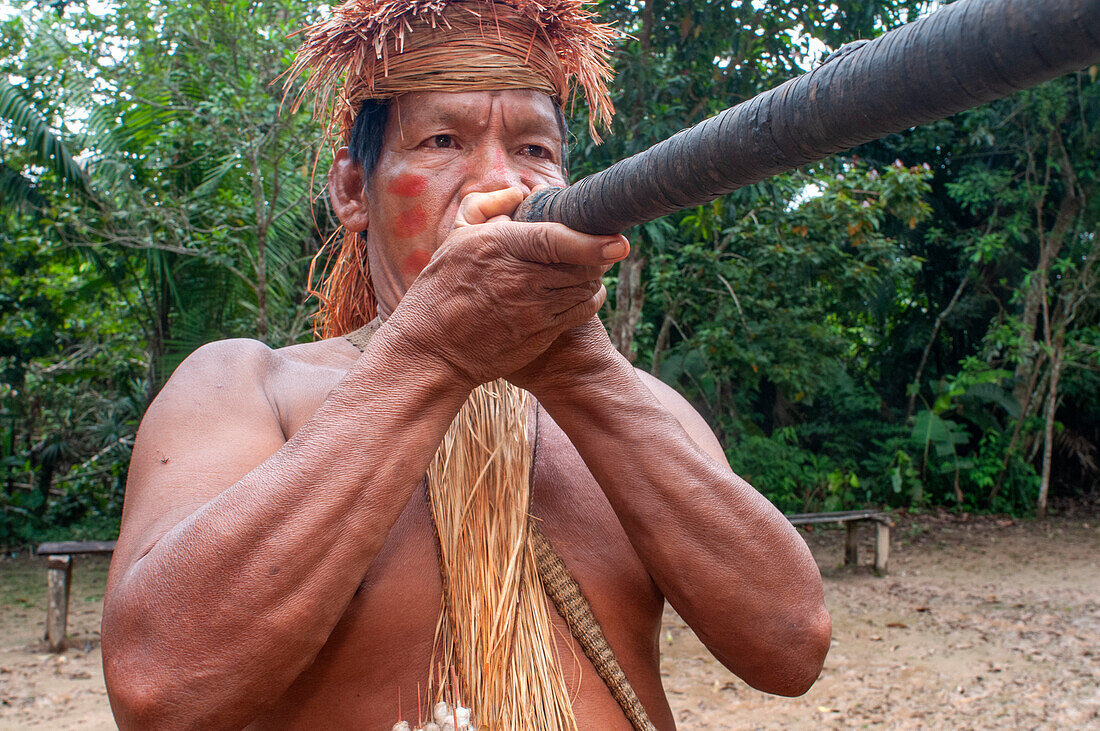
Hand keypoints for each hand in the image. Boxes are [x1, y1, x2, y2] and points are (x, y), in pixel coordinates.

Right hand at [385, 187, 629, 388]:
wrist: (433, 348)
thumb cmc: (442, 287)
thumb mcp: (455, 237)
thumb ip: (486, 205)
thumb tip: (519, 191)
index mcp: (500, 248)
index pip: (556, 240)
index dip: (592, 241)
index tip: (619, 242)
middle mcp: (520, 280)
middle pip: (580, 266)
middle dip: (596, 255)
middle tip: (600, 246)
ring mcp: (533, 311)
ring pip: (585, 289)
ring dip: (592, 277)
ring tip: (586, 267)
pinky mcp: (541, 334)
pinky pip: (580, 313)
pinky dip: (589, 299)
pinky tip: (583, 292)